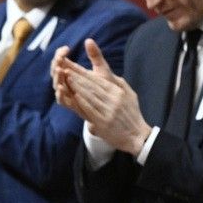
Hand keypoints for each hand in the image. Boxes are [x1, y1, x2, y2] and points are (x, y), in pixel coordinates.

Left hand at [52, 39, 151, 155]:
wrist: (138, 136)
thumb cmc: (131, 114)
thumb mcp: (129, 94)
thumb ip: (117, 83)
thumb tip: (106, 72)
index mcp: (118, 92)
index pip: (98, 80)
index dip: (84, 73)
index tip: (72, 66)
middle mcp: (114, 99)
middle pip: (92, 86)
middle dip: (77, 77)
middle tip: (64, 69)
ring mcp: (109, 110)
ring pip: (90, 96)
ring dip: (77, 87)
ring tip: (66, 79)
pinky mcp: (104, 122)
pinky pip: (91, 109)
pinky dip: (82, 102)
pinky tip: (74, 96)